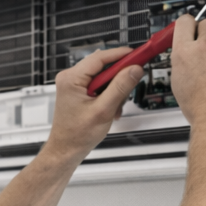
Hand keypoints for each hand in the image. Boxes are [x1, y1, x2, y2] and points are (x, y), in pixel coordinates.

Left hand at [46, 46, 144, 160]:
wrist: (66, 150)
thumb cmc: (76, 135)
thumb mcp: (103, 110)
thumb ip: (120, 88)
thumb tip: (134, 70)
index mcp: (71, 79)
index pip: (101, 57)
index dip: (122, 55)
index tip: (139, 55)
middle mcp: (70, 78)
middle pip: (103, 66)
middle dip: (119, 78)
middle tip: (133, 82)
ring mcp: (74, 85)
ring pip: (104, 77)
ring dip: (115, 90)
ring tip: (115, 107)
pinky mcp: (79, 92)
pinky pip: (100, 86)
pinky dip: (110, 95)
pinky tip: (111, 109)